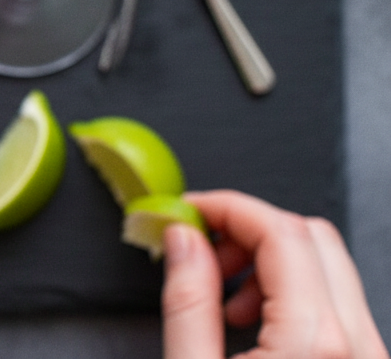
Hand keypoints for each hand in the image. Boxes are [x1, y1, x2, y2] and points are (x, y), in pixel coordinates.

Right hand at [162, 189, 386, 358]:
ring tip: (223, 295)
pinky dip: (291, 292)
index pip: (280, 232)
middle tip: (202, 247)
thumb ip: (187, 302)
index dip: (227, 207)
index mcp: (315, 343)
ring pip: (329, 266)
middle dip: (248, 229)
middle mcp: (357, 347)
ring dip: (269, 260)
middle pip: (312, 236)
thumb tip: (183, 238)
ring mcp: (367, 357)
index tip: (189, 211)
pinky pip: (338, 304)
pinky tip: (253, 319)